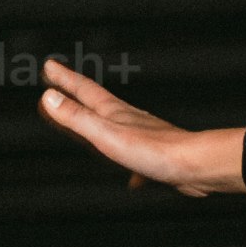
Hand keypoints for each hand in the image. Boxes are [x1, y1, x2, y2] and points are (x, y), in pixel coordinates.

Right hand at [37, 62, 244, 195]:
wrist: (196, 166)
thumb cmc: (154, 151)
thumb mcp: (106, 135)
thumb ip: (77, 118)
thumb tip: (48, 98)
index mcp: (115, 113)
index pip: (83, 90)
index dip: (64, 79)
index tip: (49, 66)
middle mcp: (129, 120)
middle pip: (98, 104)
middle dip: (78, 95)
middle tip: (63, 86)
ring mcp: (144, 138)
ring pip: (118, 129)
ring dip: (103, 126)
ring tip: (95, 127)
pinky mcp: (156, 158)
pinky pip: (137, 159)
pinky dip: (130, 166)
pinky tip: (133, 179)